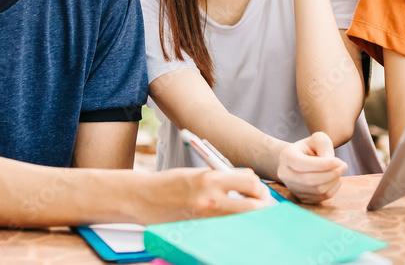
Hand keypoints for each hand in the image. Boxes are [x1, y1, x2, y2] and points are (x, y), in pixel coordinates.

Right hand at [142, 167, 269, 222]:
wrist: (143, 198)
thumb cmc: (171, 183)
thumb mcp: (199, 173)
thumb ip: (224, 177)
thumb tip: (250, 183)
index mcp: (211, 179)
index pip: (250, 183)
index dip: (258, 187)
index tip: (258, 190)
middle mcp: (211, 199)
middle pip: (253, 206)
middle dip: (261, 205)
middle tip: (260, 204)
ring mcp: (206, 218)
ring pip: (242, 221)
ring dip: (248, 216)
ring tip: (245, 212)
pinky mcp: (201, 230)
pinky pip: (226, 229)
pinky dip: (232, 225)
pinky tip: (229, 221)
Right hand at [277, 132, 346, 203]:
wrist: (299, 161)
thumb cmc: (309, 148)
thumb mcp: (317, 139)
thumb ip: (324, 145)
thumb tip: (330, 160)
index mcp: (286, 156)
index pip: (301, 164)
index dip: (321, 164)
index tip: (339, 161)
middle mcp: (285, 174)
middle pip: (309, 180)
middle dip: (331, 174)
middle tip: (343, 165)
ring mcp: (292, 188)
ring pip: (317, 190)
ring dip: (333, 181)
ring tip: (339, 170)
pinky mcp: (302, 198)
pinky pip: (321, 198)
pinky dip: (332, 188)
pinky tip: (334, 178)